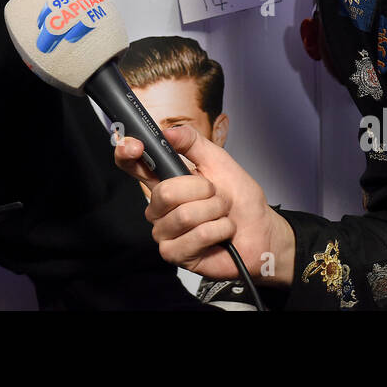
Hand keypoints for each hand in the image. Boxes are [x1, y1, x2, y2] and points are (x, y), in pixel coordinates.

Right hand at [114, 126, 294, 285]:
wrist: (260, 231)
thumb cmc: (239, 199)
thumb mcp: (219, 161)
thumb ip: (193, 143)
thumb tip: (169, 131)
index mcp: (164, 181)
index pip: (132, 165)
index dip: (126, 152)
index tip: (135, 145)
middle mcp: (159, 207)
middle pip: (165, 192)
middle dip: (202, 190)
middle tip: (216, 195)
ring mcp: (164, 232)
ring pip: (184, 216)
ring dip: (215, 211)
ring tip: (222, 215)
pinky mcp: (174, 254)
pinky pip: (197, 235)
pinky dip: (220, 230)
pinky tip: (222, 233)